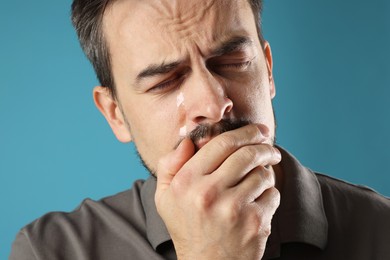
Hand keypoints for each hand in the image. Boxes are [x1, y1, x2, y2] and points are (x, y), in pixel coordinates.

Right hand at [155, 124, 280, 259]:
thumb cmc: (187, 226)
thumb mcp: (165, 197)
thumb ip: (169, 165)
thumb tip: (189, 141)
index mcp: (186, 182)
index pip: (221, 144)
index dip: (245, 132)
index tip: (258, 131)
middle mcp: (209, 193)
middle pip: (246, 154)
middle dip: (264, 146)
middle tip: (270, 147)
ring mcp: (233, 208)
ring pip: (263, 173)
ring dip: (267, 171)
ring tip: (262, 176)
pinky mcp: (254, 223)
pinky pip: (272, 194)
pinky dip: (270, 193)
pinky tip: (260, 200)